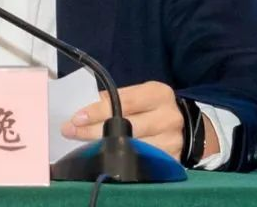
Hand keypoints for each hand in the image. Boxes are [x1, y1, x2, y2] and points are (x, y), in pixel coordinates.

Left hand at [60, 80, 215, 161]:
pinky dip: (120, 161)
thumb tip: (84, 110)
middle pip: (126, 127)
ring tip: (83, 146)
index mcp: (158, 93)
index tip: (77, 117)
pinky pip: (140, 162)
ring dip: (103, 147)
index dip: (98, 111)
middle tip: (71, 131)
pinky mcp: (171, 160)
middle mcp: (168, 116)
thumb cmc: (152, 108)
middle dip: (94, 131)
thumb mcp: (138, 95)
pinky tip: (104, 157)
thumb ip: (115, 99)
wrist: (186, 127)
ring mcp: (172, 141)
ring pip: (131, 147)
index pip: (124, 102)